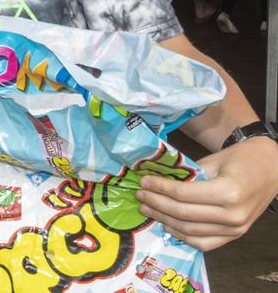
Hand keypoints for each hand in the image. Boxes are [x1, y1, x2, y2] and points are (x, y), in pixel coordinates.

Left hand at [136, 136, 277, 250]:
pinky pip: (204, 243)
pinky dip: (183, 236)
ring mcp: (235, 229)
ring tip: (147, 209)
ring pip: (190, 230)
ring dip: (164, 220)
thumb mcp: (213, 160)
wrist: (270, 170)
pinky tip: (167, 224)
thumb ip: (188, 174)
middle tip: (139, 196)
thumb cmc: (240, 160)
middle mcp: (233, 215)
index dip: (160, 189)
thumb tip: (156, 179)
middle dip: (156, 204)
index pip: (184, 194)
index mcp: (228, 192)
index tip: (143, 182)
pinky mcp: (235, 236)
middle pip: (184, 214)